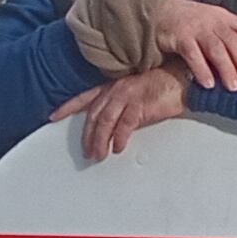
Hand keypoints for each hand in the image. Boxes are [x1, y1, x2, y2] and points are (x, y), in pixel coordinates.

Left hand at [56, 67, 188, 160]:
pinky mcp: (140, 104)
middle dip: (87, 135)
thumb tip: (112, 129)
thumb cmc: (163, 88)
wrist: (184, 82)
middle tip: (86, 152)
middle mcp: (117, 89)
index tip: (53, 116)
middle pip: (93, 114)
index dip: (67, 107)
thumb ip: (122, 109)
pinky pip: (125, 124)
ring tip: (98, 155)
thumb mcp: (135, 96)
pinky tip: (118, 148)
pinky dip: (119, 138)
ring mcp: (128, 95)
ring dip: (100, 141)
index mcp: (113, 86)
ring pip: (105, 121)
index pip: (84, 97)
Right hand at [144, 0, 236, 93]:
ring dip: (227, 69)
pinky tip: (208, 83)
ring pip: (216, 50)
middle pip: (233, 42)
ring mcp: (197, 29)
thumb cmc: (193, 21)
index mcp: (226, 18)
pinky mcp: (180, 37)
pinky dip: (202, 70)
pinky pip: (193, 55)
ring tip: (234, 87)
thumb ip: (232, 38)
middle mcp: (214, 22)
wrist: (162, 10)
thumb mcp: (215, 23)